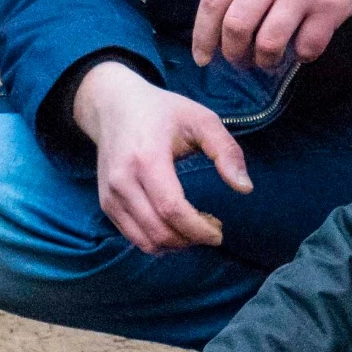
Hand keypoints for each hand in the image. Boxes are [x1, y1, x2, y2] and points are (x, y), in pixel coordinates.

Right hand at [72, 60, 252, 253]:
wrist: (113, 105)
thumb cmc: (162, 111)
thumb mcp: (201, 120)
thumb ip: (226, 151)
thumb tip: (245, 188)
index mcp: (146, 159)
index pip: (172, 209)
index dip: (198, 229)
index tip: (218, 233)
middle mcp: (123, 181)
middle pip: (159, 231)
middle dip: (191, 240)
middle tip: (211, 230)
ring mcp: (110, 195)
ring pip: (145, 241)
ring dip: (175, 245)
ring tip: (194, 229)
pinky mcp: (106, 204)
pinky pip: (134, 237)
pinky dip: (158, 241)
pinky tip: (175, 228)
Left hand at [192, 0, 351, 71]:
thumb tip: (222, 27)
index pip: (213, 0)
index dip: (203, 36)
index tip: (202, 59)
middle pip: (236, 26)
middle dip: (233, 54)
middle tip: (241, 62)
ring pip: (268, 43)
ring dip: (265, 60)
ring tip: (271, 59)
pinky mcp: (331, 6)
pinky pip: (306, 48)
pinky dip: (301, 57)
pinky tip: (304, 47)